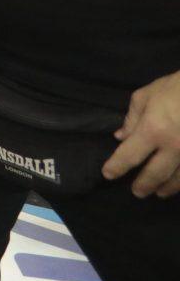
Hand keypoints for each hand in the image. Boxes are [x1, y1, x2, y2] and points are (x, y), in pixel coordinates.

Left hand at [104, 70, 179, 196]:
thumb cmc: (175, 87)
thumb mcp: (146, 96)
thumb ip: (132, 118)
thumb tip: (121, 137)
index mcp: (153, 130)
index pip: (129, 155)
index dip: (117, 167)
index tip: (108, 174)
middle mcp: (173, 146)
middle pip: (155, 174)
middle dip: (143, 185)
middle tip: (136, 192)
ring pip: (178, 179)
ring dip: (167, 188)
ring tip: (159, 192)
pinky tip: (179, 184)